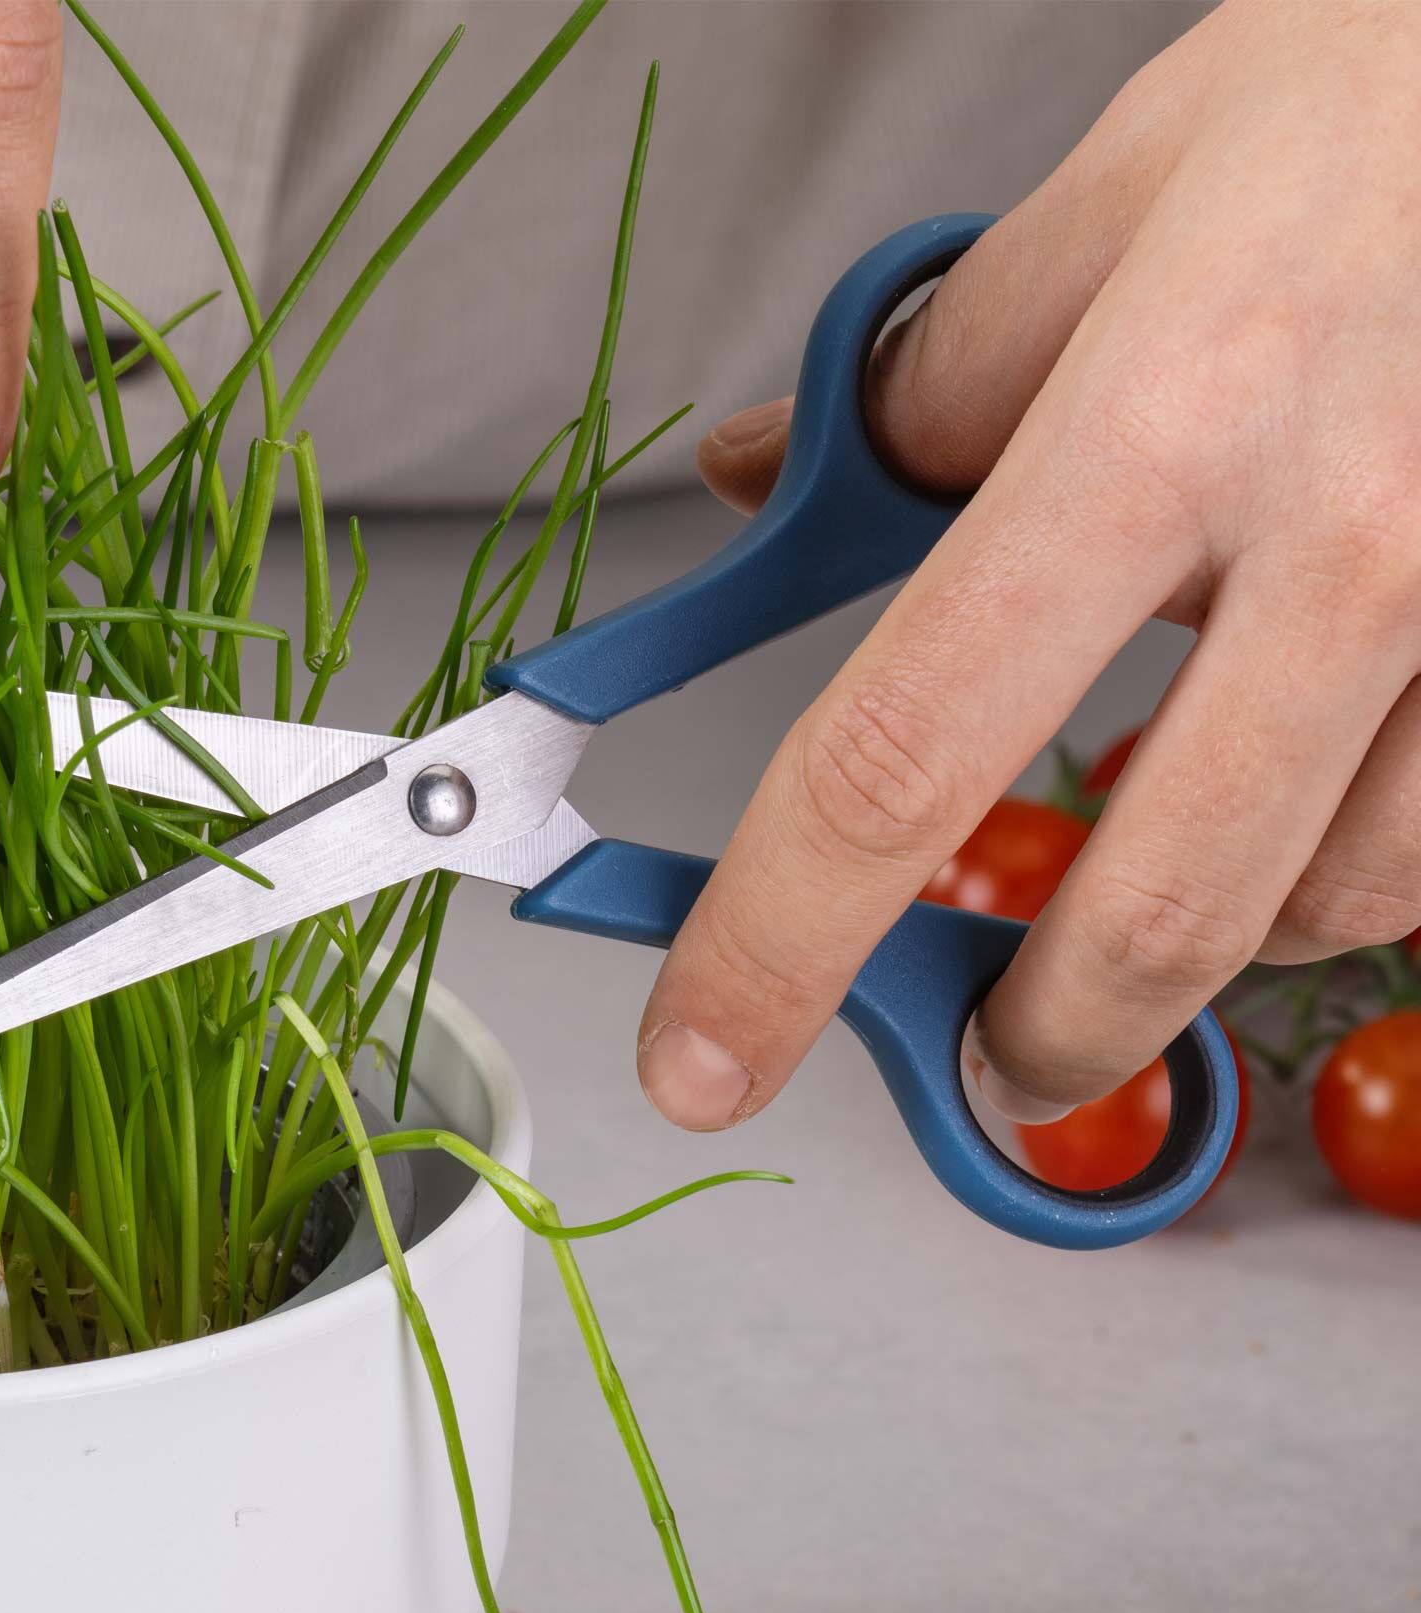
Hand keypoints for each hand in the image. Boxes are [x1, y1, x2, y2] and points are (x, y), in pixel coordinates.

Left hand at [639, 0, 1420, 1134]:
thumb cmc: (1368, 109)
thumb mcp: (1104, 208)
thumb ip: (918, 385)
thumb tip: (757, 482)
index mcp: (1160, 424)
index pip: (898, 757)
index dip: (775, 946)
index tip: (705, 1056)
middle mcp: (1346, 535)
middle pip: (1151, 918)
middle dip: (1038, 1039)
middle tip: (983, 1054)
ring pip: (1327, 909)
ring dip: (1207, 938)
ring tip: (1154, 866)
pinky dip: (1340, 869)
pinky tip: (1299, 789)